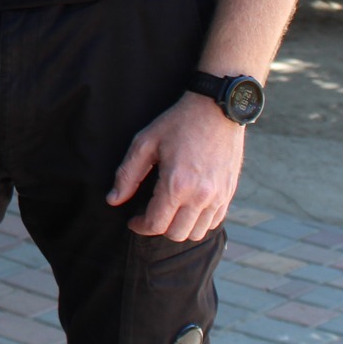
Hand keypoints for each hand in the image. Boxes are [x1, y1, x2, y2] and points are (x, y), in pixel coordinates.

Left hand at [106, 93, 245, 241]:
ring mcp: (218, 196)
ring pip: (197, 233)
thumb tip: (113, 199)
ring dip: (179, 228)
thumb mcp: (145, 142)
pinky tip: (187, 208)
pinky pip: (213, 222)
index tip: (133, 220)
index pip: (156, 224)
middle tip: (149, 215)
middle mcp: (201, 196)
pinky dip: (199, 222)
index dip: (140, 226)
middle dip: (158, 229)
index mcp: (177, 185)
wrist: (217, 109)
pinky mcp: (229, 193)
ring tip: (168, 212)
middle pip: (176, 234)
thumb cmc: (179, 123)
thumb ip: (127, 174)